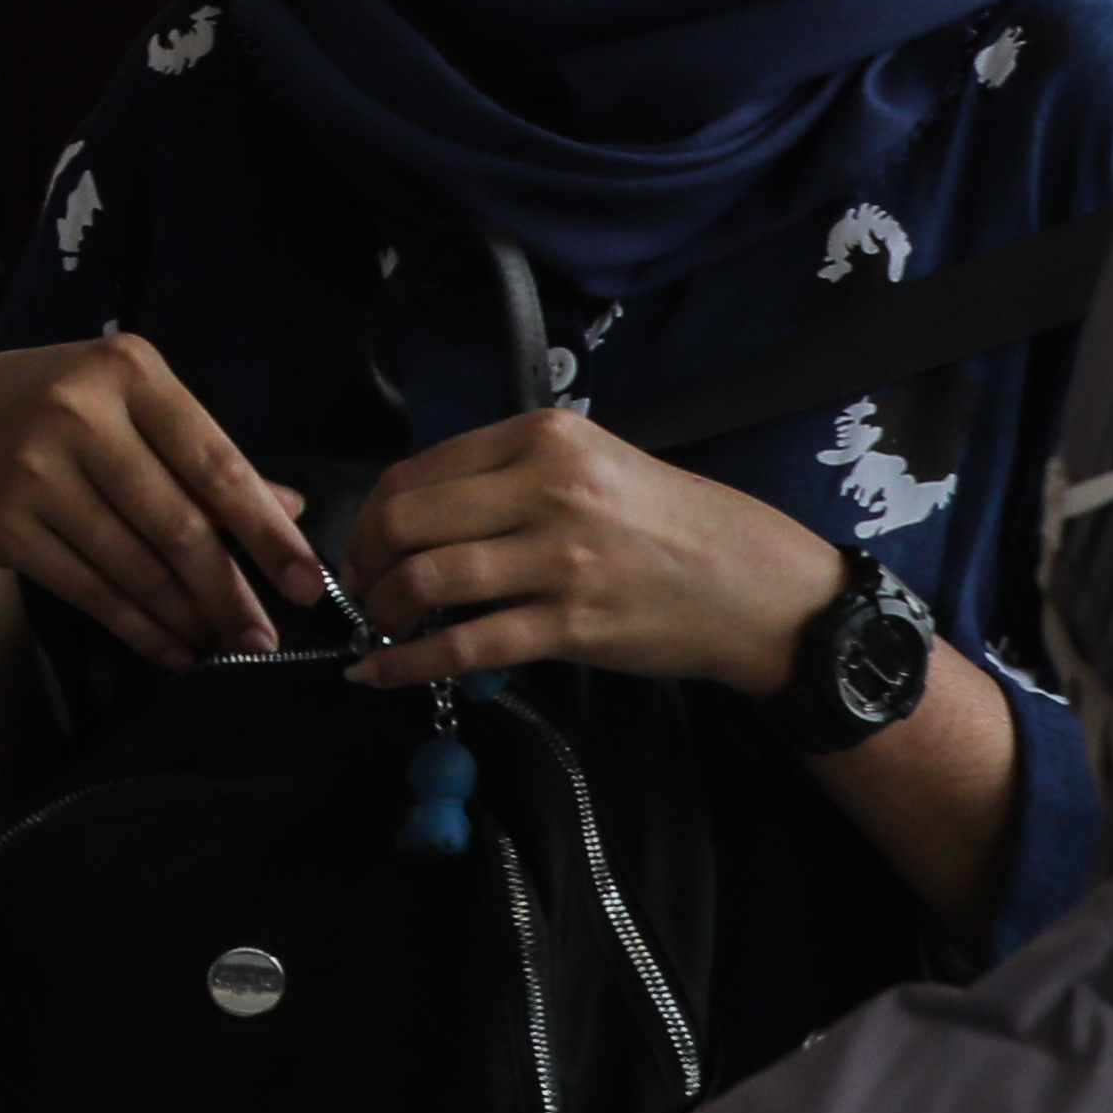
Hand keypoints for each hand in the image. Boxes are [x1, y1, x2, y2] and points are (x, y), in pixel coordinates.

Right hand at [0, 330, 325, 666]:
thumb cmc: (54, 414)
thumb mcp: (127, 406)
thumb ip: (204, 452)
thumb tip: (290, 509)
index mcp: (126, 370)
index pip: (214, 461)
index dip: (265, 530)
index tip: (307, 581)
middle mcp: (78, 412)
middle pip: (177, 522)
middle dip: (231, 590)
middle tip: (267, 637)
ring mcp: (35, 468)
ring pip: (136, 564)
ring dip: (188, 616)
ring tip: (223, 645)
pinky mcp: (4, 522)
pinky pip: (90, 589)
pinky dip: (138, 627)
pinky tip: (169, 648)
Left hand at [336, 409, 848, 693]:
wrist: (753, 585)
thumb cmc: (667, 524)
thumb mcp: (590, 463)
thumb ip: (507, 474)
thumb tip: (415, 511)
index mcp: (542, 439)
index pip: (417, 471)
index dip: (370, 515)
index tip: (361, 545)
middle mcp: (546, 489)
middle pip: (406, 521)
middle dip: (363, 562)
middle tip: (359, 590)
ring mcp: (558, 558)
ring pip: (426, 579)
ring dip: (381, 610)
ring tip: (378, 627)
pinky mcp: (571, 624)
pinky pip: (464, 646)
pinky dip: (407, 664)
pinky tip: (382, 673)